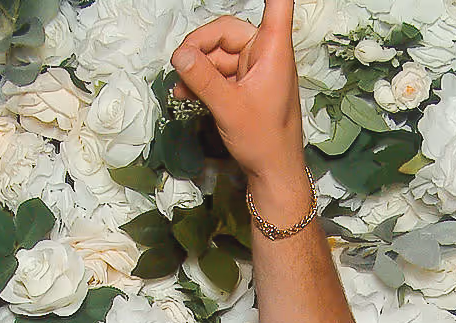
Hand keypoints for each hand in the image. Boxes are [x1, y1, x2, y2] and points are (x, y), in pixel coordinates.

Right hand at [169, 0, 308, 210]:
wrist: (273, 173)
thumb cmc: (264, 141)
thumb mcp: (228, 108)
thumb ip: (202, 79)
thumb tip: (179, 55)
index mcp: (273, 51)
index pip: (277, 5)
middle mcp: (266, 55)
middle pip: (227, 31)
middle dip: (200, 46)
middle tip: (179, 63)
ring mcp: (255, 70)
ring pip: (218, 54)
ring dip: (197, 67)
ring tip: (180, 86)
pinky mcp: (246, 85)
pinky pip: (219, 72)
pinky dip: (202, 79)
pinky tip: (186, 92)